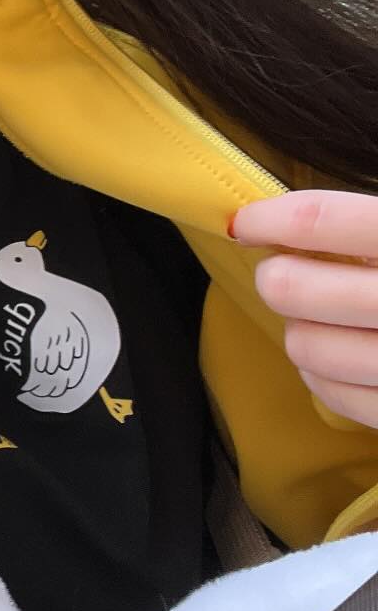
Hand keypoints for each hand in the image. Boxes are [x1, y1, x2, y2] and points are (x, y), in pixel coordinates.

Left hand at [229, 189, 377, 428]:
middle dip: (277, 279)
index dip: (271, 218)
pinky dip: (324, 374)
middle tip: (288, 275)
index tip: (245, 223)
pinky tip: (343, 354)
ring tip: (328, 318)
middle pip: (291, 288)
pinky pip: (331, 394)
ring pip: (302, 345)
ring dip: (302, 329)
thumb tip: (288, 216)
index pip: (328, 219)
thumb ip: (367, 224)